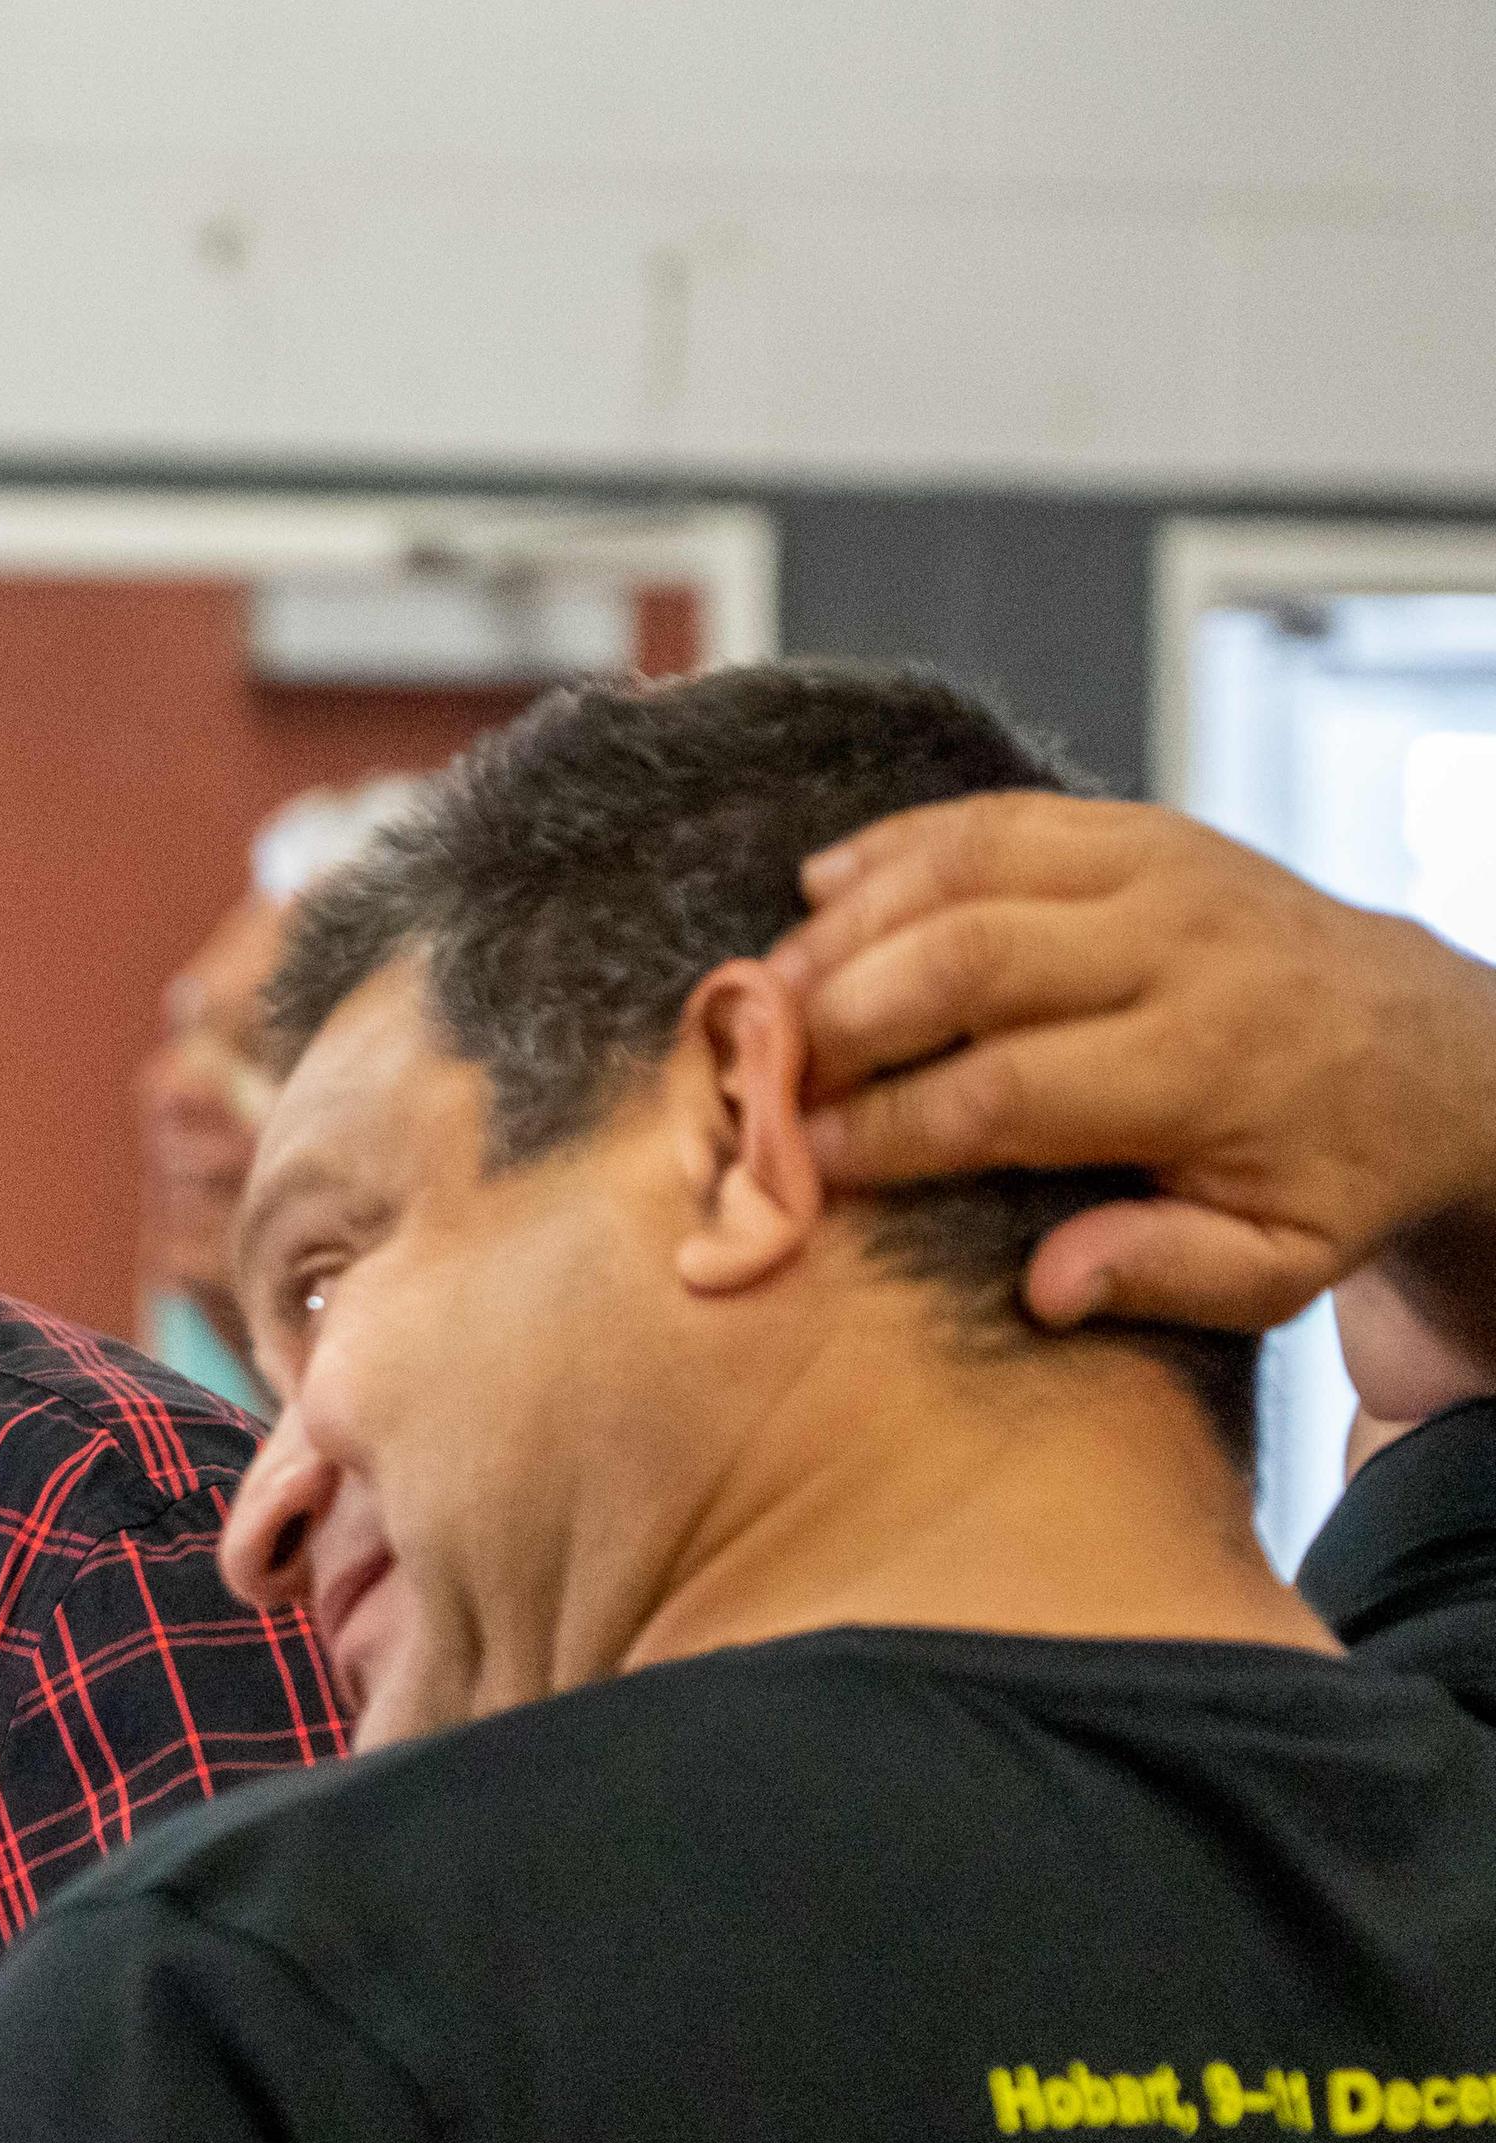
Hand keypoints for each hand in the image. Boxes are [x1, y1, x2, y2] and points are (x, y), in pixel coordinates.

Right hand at [770, 791, 1495, 1331]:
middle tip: (756, 1071)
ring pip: (966, 869)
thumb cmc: (1336, 1169)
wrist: (1439, 1048)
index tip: (803, 1166)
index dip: (886, 1129)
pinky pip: (997, 815)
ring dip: (846, 927)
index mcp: (1209, 1066)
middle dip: (838, 1018)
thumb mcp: (1285, 1262)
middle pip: (966, 960)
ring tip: (764, 990)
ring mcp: (1161, 870)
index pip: (1005, 1090)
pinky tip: (821, 888)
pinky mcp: (1143, 829)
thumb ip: (1166, 1272)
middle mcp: (1182, 947)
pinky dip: (897, 845)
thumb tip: (1046, 1286)